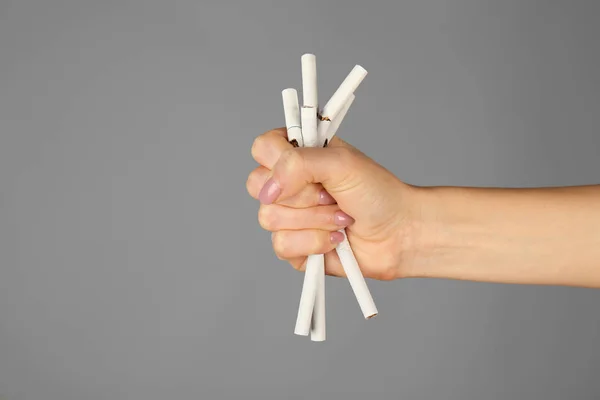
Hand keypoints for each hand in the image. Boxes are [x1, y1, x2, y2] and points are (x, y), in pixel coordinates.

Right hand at [247, 128, 424, 280]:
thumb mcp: (341, 163)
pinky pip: (282, 245)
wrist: (399, 233)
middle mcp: (289, 184)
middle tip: (330, 194)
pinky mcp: (294, 246)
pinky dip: (314, 242)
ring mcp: (289, 216)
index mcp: (298, 155)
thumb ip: (298, 163)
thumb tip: (268, 189)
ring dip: (314, 220)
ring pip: (269, 218)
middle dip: (301, 195)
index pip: (262, 148)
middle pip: (259, 187)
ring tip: (340, 217)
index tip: (306, 170)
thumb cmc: (377, 193)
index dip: (278, 161)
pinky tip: (335, 239)